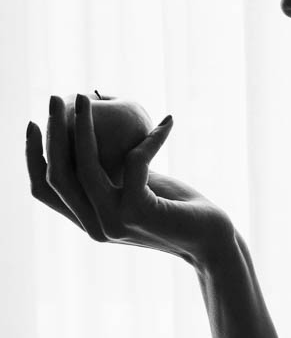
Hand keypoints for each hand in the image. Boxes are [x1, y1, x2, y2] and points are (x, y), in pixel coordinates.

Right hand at [26, 93, 232, 265]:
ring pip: (85, 167)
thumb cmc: (176, 208)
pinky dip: (151, 138)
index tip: (33, 122)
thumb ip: (111, 171)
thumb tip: (88, 129)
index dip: (32, 156)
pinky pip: (135, 161)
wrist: (211, 241)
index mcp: (88, 221)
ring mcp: (114, 222)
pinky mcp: (138, 212)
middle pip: (57, 176)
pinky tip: (168, 122)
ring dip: (82, 125)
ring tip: (84, 96)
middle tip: (55, 98)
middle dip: (51, 133)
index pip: (44, 191)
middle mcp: (95, 226)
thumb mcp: (137, 186)